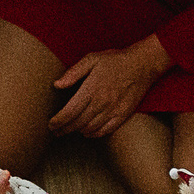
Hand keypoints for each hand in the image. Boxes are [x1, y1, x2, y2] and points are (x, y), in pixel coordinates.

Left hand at [49, 37, 171, 138]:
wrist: (142, 64)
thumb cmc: (115, 60)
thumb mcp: (91, 59)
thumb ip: (73, 73)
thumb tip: (57, 85)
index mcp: (91, 89)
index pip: (70, 112)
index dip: (58, 121)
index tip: (51, 125)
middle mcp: (101, 102)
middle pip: (78, 123)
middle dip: (64, 129)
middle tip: (55, 131)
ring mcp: (113, 110)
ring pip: (90, 128)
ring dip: (77, 131)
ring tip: (68, 131)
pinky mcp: (123, 114)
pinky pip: (106, 130)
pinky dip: (94, 134)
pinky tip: (87, 132)